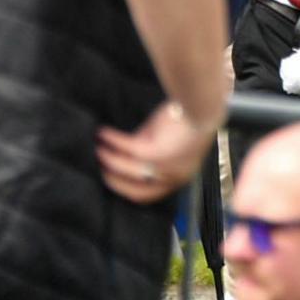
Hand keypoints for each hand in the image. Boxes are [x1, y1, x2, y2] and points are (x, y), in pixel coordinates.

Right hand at [97, 101, 211, 202]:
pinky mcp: (156, 151)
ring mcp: (164, 167)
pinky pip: (125, 148)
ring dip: (107, 158)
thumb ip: (145, 153)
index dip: (123, 189)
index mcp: (178, 179)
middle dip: (112, 179)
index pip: (145, 196)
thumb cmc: (186, 121)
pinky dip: (112, 140)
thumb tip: (120, 155)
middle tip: (97, 166)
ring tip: (96, 149)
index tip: (109, 179)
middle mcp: (172, 178)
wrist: (203, 104)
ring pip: (125, 169)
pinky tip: (102, 132)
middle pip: (133, 190)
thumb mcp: (164, 143)